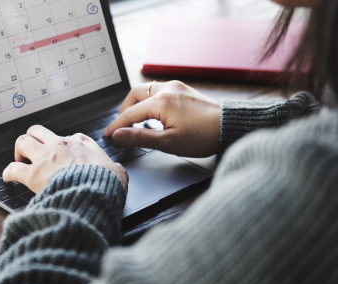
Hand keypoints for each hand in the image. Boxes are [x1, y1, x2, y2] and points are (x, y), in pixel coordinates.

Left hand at [3, 125, 128, 192]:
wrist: (96, 193)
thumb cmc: (107, 183)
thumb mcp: (118, 171)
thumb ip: (114, 168)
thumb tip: (117, 172)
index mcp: (81, 143)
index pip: (68, 137)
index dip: (61, 146)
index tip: (60, 155)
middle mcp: (61, 145)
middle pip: (38, 131)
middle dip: (33, 139)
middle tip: (32, 151)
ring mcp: (46, 157)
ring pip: (22, 141)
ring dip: (19, 150)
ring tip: (19, 160)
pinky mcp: (34, 173)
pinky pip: (13, 168)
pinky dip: (8, 172)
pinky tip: (8, 178)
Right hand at [103, 81, 221, 157]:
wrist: (230, 126)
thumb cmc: (203, 136)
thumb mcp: (167, 142)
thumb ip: (140, 137)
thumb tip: (118, 135)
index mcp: (160, 102)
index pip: (129, 113)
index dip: (116, 125)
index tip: (107, 134)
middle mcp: (167, 89)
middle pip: (134, 94)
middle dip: (124, 109)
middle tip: (120, 126)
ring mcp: (176, 87)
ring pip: (147, 90)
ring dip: (137, 103)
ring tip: (135, 121)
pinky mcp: (183, 89)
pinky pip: (159, 90)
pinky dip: (149, 100)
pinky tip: (153, 114)